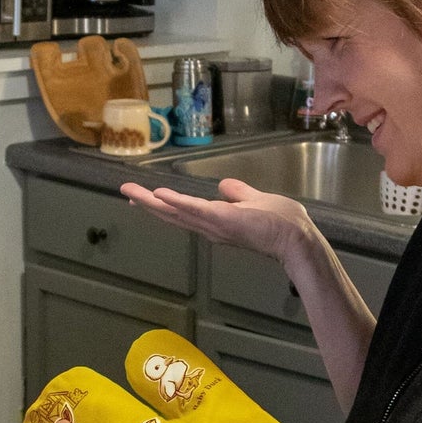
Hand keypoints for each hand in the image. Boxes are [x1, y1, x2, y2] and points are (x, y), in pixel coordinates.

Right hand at [119, 177, 312, 263]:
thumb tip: (223, 186)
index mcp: (216, 221)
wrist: (296, 236)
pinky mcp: (222, 220)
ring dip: (153, 202)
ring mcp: (214, 224)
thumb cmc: (281, 221)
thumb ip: (239, 194)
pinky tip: (160, 196)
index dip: (163, 204)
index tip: (144, 195)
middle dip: (148, 203)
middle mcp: (210, 226)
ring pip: (177, 212)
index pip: (184, 211)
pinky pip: (196, 210)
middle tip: (125, 191)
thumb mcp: (255, 200)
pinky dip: (177, 203)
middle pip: (173, 214)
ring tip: (131, 192)